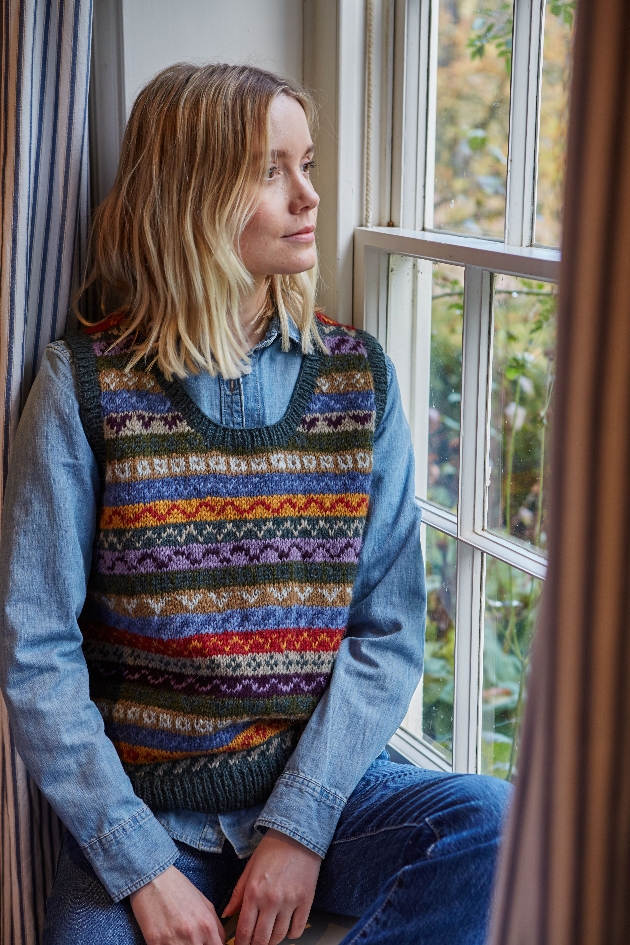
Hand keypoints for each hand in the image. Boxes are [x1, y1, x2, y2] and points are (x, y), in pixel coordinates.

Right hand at [130, 864, 225, 944]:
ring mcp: (173, 941)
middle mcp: (193, 936)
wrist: (153, 880)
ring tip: (179, 939)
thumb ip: (216, 926)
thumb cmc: (179, 889)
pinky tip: (167, 940)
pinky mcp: (155, 943)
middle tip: (193, 941)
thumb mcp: (205, 904)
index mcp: (207, 925)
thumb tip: (220, 942)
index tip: (207, 944)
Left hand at [222, 829, 321, 944]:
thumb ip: (237, 894)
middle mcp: (271, 900)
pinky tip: (287, 929)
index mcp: (254, 892)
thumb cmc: (272, 849)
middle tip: (255, 944)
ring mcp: (290, 902)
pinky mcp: (306, 901)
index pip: (245, 930)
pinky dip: (292, 934)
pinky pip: (297, 929)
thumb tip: (227, 914)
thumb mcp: (249, 868)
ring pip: (279, 936)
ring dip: (273, 940)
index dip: (242, 943)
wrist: (297, 835)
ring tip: (269, 936)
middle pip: (262, 939)